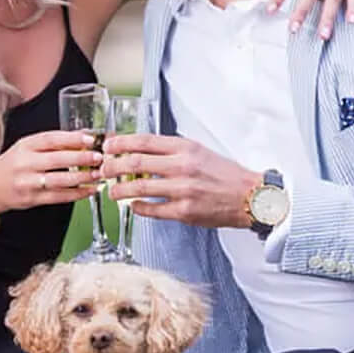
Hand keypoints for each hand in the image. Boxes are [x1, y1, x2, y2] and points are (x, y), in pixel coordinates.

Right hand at [0, 130, 102, 211]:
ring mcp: (28, 183)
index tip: (90, 140)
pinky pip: (58, 197)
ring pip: (60, 180)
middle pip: (57, 160)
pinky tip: (88, 190)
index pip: (51, 139)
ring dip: (82, 178)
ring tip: (97, 174)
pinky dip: (77, 194)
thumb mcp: (27, 147)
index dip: (72, 139)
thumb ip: (52, 143)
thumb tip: (82, 138)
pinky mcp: (32, 199)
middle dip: (82, 159)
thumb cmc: (13, 164)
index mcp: (25, 146)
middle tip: (99, 157)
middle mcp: (25, 164)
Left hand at [100, 134, 260, 229]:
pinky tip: (133, 205)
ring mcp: (183, 190)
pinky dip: (138, 207)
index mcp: (185, 148)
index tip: (108, 146)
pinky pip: (152, 209)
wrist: (249, 196)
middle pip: (135, 162)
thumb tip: (141, 151)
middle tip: (103, 170)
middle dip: (112, 166)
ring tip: (111, 192)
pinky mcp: (184, 211)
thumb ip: (172, 151)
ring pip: (139, 187)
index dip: (121, 143)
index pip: (144, 141)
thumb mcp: (199, 151)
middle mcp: (183, 166)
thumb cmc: (224, 174)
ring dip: (119, 190)